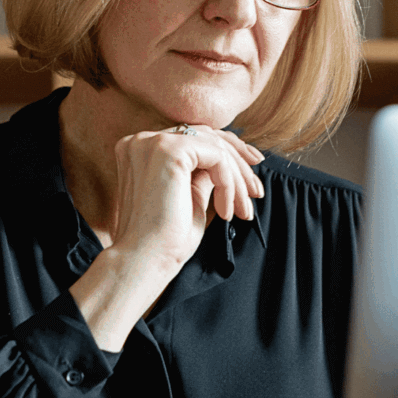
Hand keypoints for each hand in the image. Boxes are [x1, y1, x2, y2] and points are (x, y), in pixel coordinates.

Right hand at [112, 125, 264, 270]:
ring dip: (237, 179)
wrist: (144, 261)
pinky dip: (228, 183)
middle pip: (207, 136)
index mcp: (141, 149)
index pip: (193, 137)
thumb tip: (226, 163)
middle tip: (256, 192)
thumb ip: (201, 175)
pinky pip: (217, 157)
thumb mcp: (189, 198)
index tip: (251, 170)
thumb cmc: (163, 239)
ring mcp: (153, 142)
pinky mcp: (169, 150)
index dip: (226, 150)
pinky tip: (225, 211)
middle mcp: (143, 140)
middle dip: (239, 163)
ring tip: (243, 210)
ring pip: (215, 146)